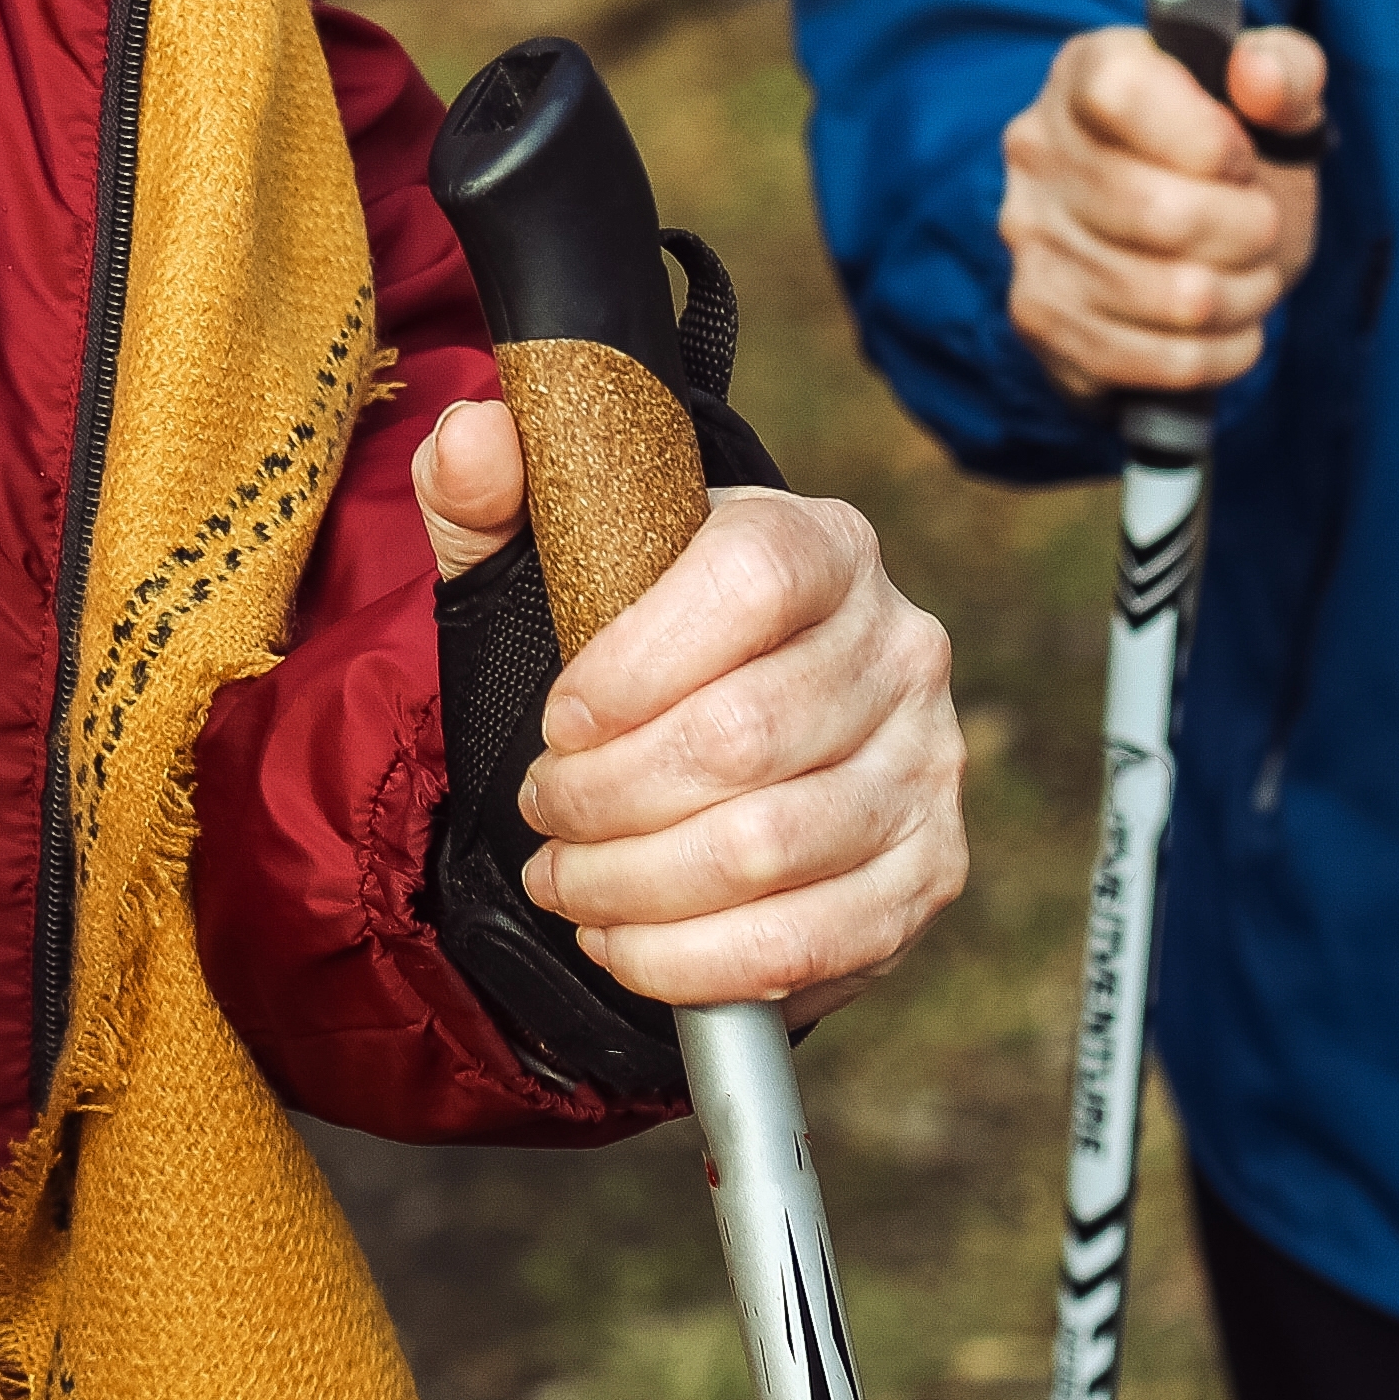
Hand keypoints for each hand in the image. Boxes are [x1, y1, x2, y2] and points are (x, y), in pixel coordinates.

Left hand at [410, 403, 964, 1025]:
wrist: (725, 720)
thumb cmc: (633, 634)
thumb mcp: (554, 552)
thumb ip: (494, 488)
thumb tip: (470, 436)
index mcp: (821, 542)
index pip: (747, 584)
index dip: (632, 668)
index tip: (556, 721)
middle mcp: (901, 645)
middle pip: (746, 736)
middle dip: (606, 799)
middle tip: (540, 814)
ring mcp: (928, 763)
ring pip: (769, 850)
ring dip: (633, 886)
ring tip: (566, 880)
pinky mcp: (927, 871)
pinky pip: (813, 939)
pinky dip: (695, 964)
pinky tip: (624, 943)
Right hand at [995, 20, 1328, 400]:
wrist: (1181, 237)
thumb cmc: (1226, 156)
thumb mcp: (1270, 101)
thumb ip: (1285, 71)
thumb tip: (1256, 75)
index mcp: (1085, 72)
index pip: (1125, 95)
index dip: (1208, 139)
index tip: (1241, 158)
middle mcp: (1037, 149)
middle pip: (1162, 212)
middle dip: (1249, 231)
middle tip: (1263, 227)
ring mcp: (1030, 238)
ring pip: (1174, 296)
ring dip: (1245, 294)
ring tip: (1252, 275)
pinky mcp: (1039, 317)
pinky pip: (1153, 360)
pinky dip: (1219, 352)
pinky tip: (1229, 325)